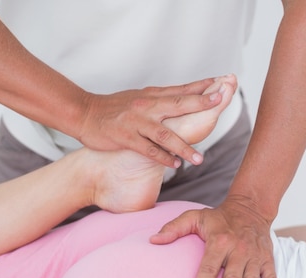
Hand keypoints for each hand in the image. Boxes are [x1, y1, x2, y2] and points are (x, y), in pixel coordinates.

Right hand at [78, 78, 220, 167]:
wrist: (84, 113)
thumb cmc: (114, 108)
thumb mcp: (139, 98)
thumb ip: (160, 99)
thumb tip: (184, 98)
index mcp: (151, 96)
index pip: (180, 90)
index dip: (201, 87)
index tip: (221, 85)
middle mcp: (146, 106)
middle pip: (177, 104)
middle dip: (200, 103)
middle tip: (219, 102)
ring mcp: (136, 123)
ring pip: (164, 134)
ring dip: (183, 147)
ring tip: (199, 159)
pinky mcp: (125, 138)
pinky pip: (147, 150)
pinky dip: (162, 157)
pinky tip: (174, 164)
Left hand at [150, 197, 277, 277]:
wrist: (250, 207)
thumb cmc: (219, 217)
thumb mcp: (194, 217)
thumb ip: (173, 228)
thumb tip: (153, 241)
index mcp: (219, 241)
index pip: (209, 267)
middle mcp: (238, 250)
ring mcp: (254, 256)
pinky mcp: (267, 258)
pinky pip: (271, 277)